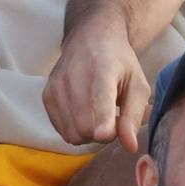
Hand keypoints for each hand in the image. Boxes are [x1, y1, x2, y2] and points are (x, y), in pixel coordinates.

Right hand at [44, 30, 154, 151]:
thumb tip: (130, 147)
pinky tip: (84, 114)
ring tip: (98, 116)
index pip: (98, 103)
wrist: (90, 38)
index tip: (105, 134)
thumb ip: (133, 116)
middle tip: (113, 120)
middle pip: (85, 128)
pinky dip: (76, 130)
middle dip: (103, 134)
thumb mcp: (138, 85)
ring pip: (72, 134)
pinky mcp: (46, 96)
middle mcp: (74, 79)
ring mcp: (56, 88)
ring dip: (89, 134)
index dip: (102, 125)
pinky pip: (62, 130)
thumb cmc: (119, 63)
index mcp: (102, 71)